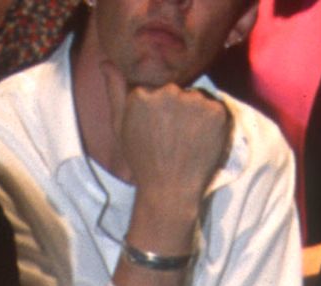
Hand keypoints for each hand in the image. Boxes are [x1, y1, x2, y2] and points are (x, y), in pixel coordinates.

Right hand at [104, 62, 228, 203]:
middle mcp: (168, 91)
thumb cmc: (142, 160)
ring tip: (187, 140)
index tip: (156, 132)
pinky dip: (212, 122)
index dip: (158, 112)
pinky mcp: (216, 110)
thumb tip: (105, 62)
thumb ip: (115, 92)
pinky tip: (201, 141)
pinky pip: (215, 107)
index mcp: (142, 93)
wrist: (169, 189)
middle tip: (172, 138)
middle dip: (177, 110)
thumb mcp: (120, 126)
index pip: (156, 91)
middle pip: (177, 92)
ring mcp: (193, 100)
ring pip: (196, 98)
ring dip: (195, 114)